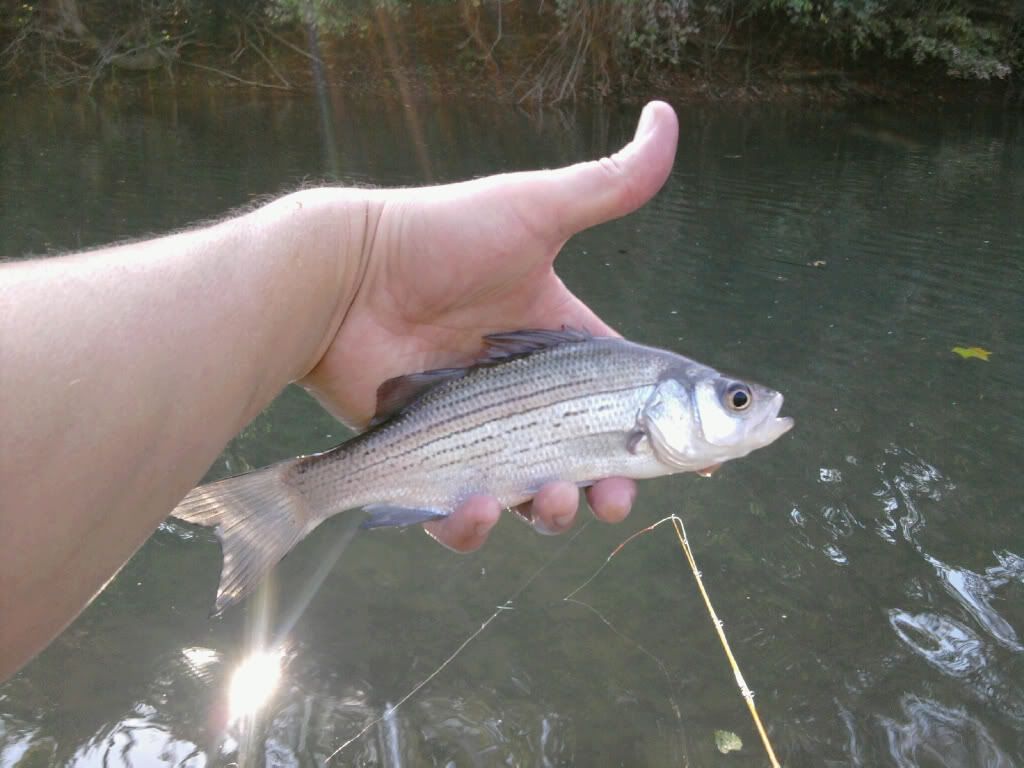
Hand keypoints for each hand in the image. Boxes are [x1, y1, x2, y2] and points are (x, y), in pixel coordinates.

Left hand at [301, 101, 678, 550]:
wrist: (347, 275)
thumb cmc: (441, 239)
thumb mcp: (534, 211)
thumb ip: (608, 184)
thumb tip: (668, 117)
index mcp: (559, 348)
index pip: (626, 404)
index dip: (663, 437)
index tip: (702, 466)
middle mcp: (522, 397)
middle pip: (587, 463)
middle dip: (612, 489)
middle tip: (614, 498)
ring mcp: (474, 434)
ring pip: (530, 498)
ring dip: (553, 513)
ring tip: (553, 501)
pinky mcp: (423, 464)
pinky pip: (456, 514)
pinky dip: (470, 523)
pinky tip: (477, 506)